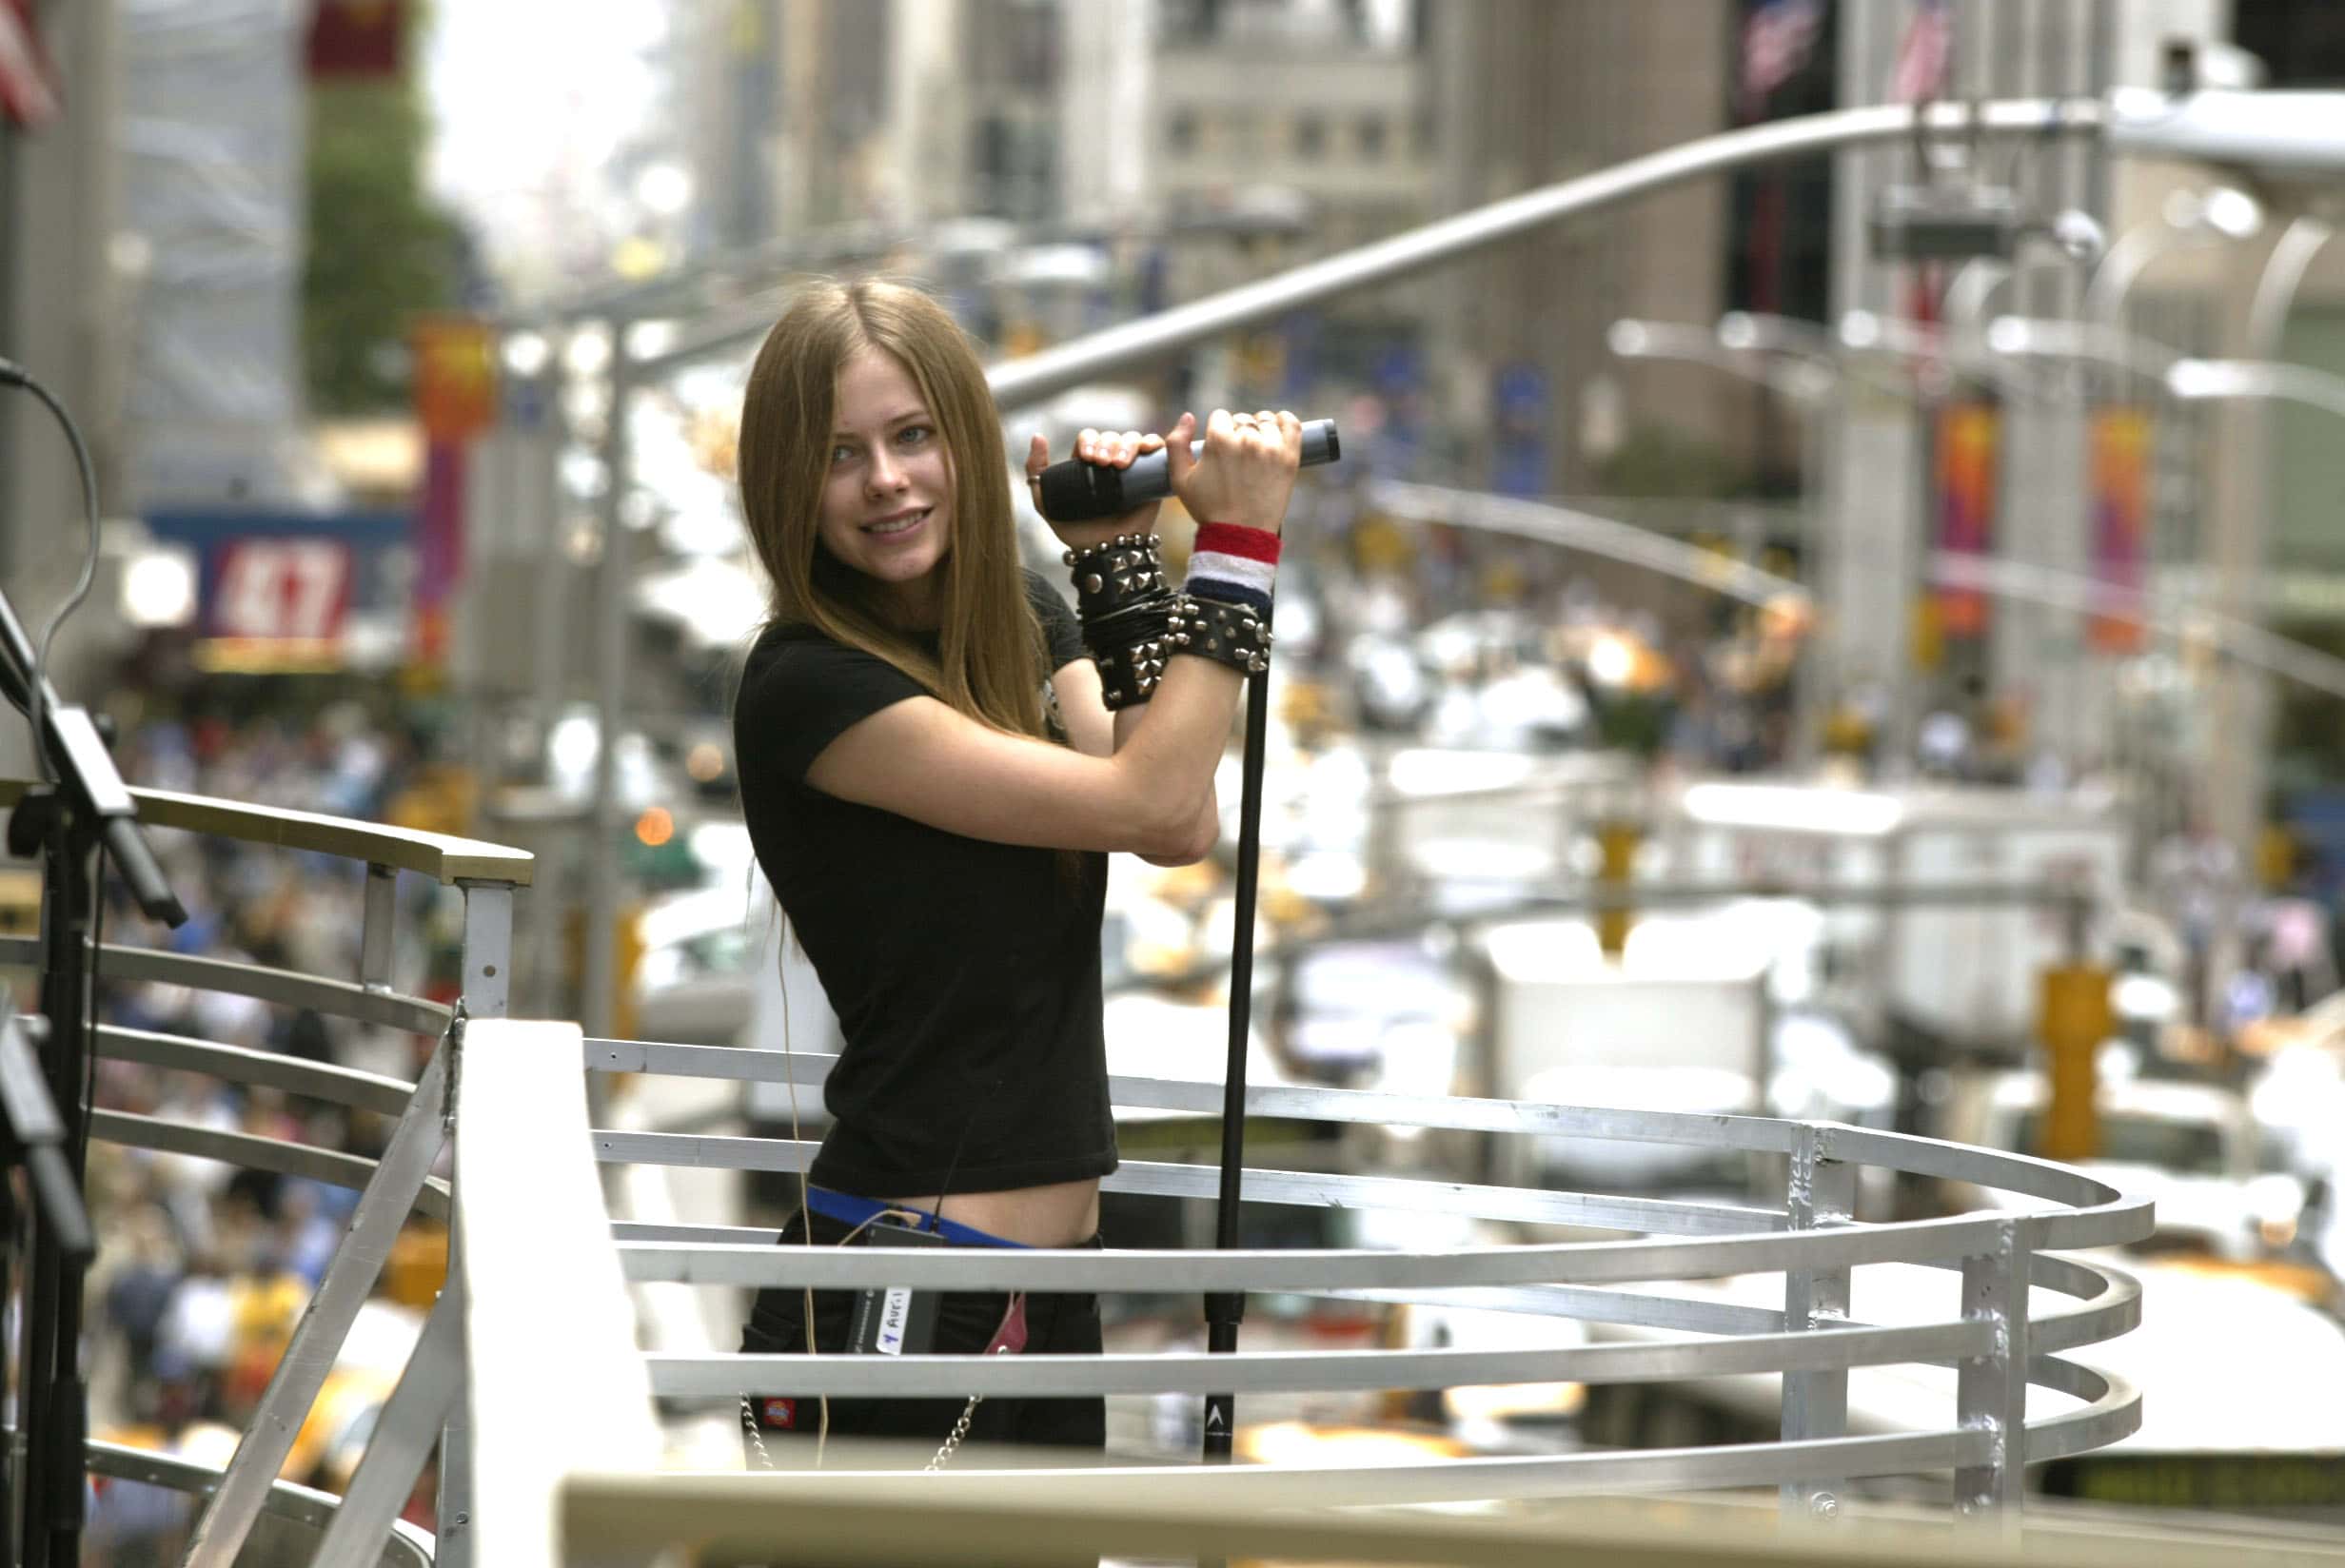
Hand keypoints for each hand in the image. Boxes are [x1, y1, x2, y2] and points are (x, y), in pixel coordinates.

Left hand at [1027, 425, 1169, 553]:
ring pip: (1132, 440)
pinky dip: (1152, 443)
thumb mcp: (1045, 501)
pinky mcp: (1151, 477)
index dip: (1089, 441)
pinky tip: (1146, 449)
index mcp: (1086, 463)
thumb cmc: (1076, 531)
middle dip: (1107, 444)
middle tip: (1103, 463)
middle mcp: (1109, 462)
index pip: (1090, 438)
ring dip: (1127, 445)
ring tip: (1120, 464)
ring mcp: (1132, 468)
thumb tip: (1038, 436)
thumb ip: (1036, 472)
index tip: (1088, 457)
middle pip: (1111, 437)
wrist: (1105, 552)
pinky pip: (1154, 450)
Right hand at [1165, 409, 1298, 536]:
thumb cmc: (1208, 509)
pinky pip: (1291, 424)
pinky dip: (1285, 421)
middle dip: (1238, 433)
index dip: (1218, 431)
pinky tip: (1278, 427)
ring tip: (1256, 449)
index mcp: (1219, 440)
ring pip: (1266, 421)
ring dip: (1260, 430)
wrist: (1240, 535)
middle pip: (1242, 420)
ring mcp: (1270, 447)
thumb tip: (1188, 416)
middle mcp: (1246, 439)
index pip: (1220, 416)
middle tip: (1237, 457)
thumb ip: (1176, 443)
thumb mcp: (1179, 479)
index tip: (1220, 448)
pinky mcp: (1289, 457)